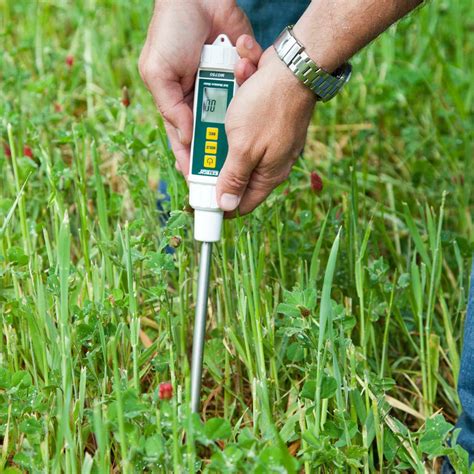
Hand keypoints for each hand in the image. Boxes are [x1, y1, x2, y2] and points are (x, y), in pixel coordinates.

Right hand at [139, 0, 256, 174]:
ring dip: (236, 115)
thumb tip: (184, 138)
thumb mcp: (158, 71)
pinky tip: (244, 67)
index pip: (183, 142)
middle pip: (211, 136)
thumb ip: (170, 107)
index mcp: (177, 103)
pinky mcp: (240, 74)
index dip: (191, 162)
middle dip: (219, 151)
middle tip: (229, 169)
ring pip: (233, 116)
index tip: (200, 183)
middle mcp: (201, 100)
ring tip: (244, 119)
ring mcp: (222, 88)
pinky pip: (247, 88)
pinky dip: (246, 79)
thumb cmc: (171, 31)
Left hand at [216, 48, 316, 215]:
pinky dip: (238, 112)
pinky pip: (246, 124)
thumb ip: (234, 177)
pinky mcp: (269, 122)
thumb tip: (226, 205)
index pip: (242, 203)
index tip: (199, 195)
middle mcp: (273, 161)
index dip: (220, 202)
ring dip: (227, 129)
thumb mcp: (244, 147)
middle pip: (237, 174)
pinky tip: (239, 93)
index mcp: (269, 174)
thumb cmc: (268, 106)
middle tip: (203, 141)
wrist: (294, 65)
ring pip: (238, 145)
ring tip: (229, 108)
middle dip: (217, 157)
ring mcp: (271, 141)